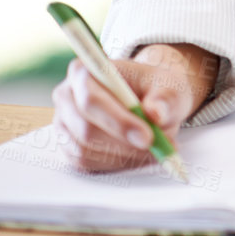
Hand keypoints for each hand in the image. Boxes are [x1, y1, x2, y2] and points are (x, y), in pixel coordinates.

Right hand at [51, 42, 217, 172]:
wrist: (151, 97)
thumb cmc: (156, 88)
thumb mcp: (170, 85)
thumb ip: (165, 98)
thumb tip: (155, 114)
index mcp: (84, 71)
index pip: (92, 100)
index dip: (118, 121)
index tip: (148, 137)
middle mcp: (67, 97)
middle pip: (86, 130)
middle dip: (124, 143)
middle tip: (157, 147)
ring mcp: (64, 124)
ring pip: (87, 151)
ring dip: (124, 155)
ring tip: (155, 147)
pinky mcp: (69, 147)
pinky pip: (88, 164)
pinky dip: (116, 163)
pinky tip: (139, 154)